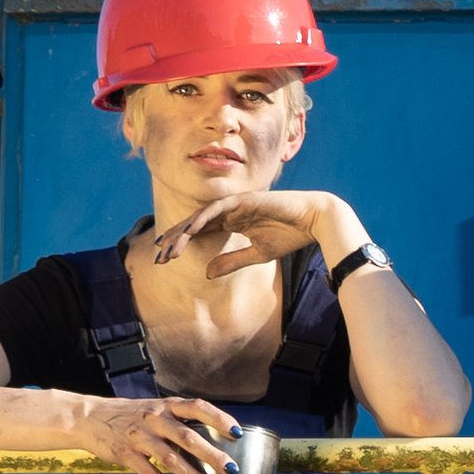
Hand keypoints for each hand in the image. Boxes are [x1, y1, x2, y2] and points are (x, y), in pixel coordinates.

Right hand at [80, 395, 241, 473]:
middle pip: (187, 437)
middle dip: (211, 454)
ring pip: (170, 459)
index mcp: (165, 405)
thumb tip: (212, 434)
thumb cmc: (130, 414)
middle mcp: (154, 419)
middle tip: (231, 469)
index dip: (219, 418)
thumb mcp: (155, 408)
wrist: (89, 417)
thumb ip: (179, 420)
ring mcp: (140, 438)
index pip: (197, 407)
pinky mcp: (126, 455)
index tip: (236, 433)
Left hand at [155, 190, 333, 276]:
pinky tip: (189, 231)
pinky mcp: (244, 200)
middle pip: (194, 224)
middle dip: (175, 239)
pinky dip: (202, 219)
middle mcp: (229, 211)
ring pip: (201, 217)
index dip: (181, 244)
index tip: (164, 258)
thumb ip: (232, 261)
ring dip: (183, 231)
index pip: (199, 232)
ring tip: (169, 248)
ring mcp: (236, 204)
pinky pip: (218, 209)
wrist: (314, 221)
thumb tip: (207, 274)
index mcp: (231, 222)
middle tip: (158, 255)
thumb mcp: (256, 254)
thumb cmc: (290, 235)